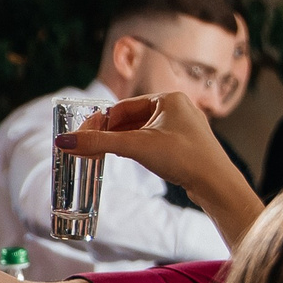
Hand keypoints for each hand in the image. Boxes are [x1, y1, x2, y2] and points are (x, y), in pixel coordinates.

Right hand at [60, 92, 263, 248]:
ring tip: (102, 153)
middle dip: (109, 133)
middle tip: (87, 146)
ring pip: (142, 131)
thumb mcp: (137, 147)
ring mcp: (183, 126)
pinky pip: (154, 141)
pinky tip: (128, 158)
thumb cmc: (184, 158)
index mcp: (168, 98)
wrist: (218, 185)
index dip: (99, 121)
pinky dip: (137, 148)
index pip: (122, 106)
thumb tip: (64, 141)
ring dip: (122, 142)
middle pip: (131, 118)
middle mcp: (177, 107)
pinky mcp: (186, 145)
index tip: (80, 135)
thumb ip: (100, 142)